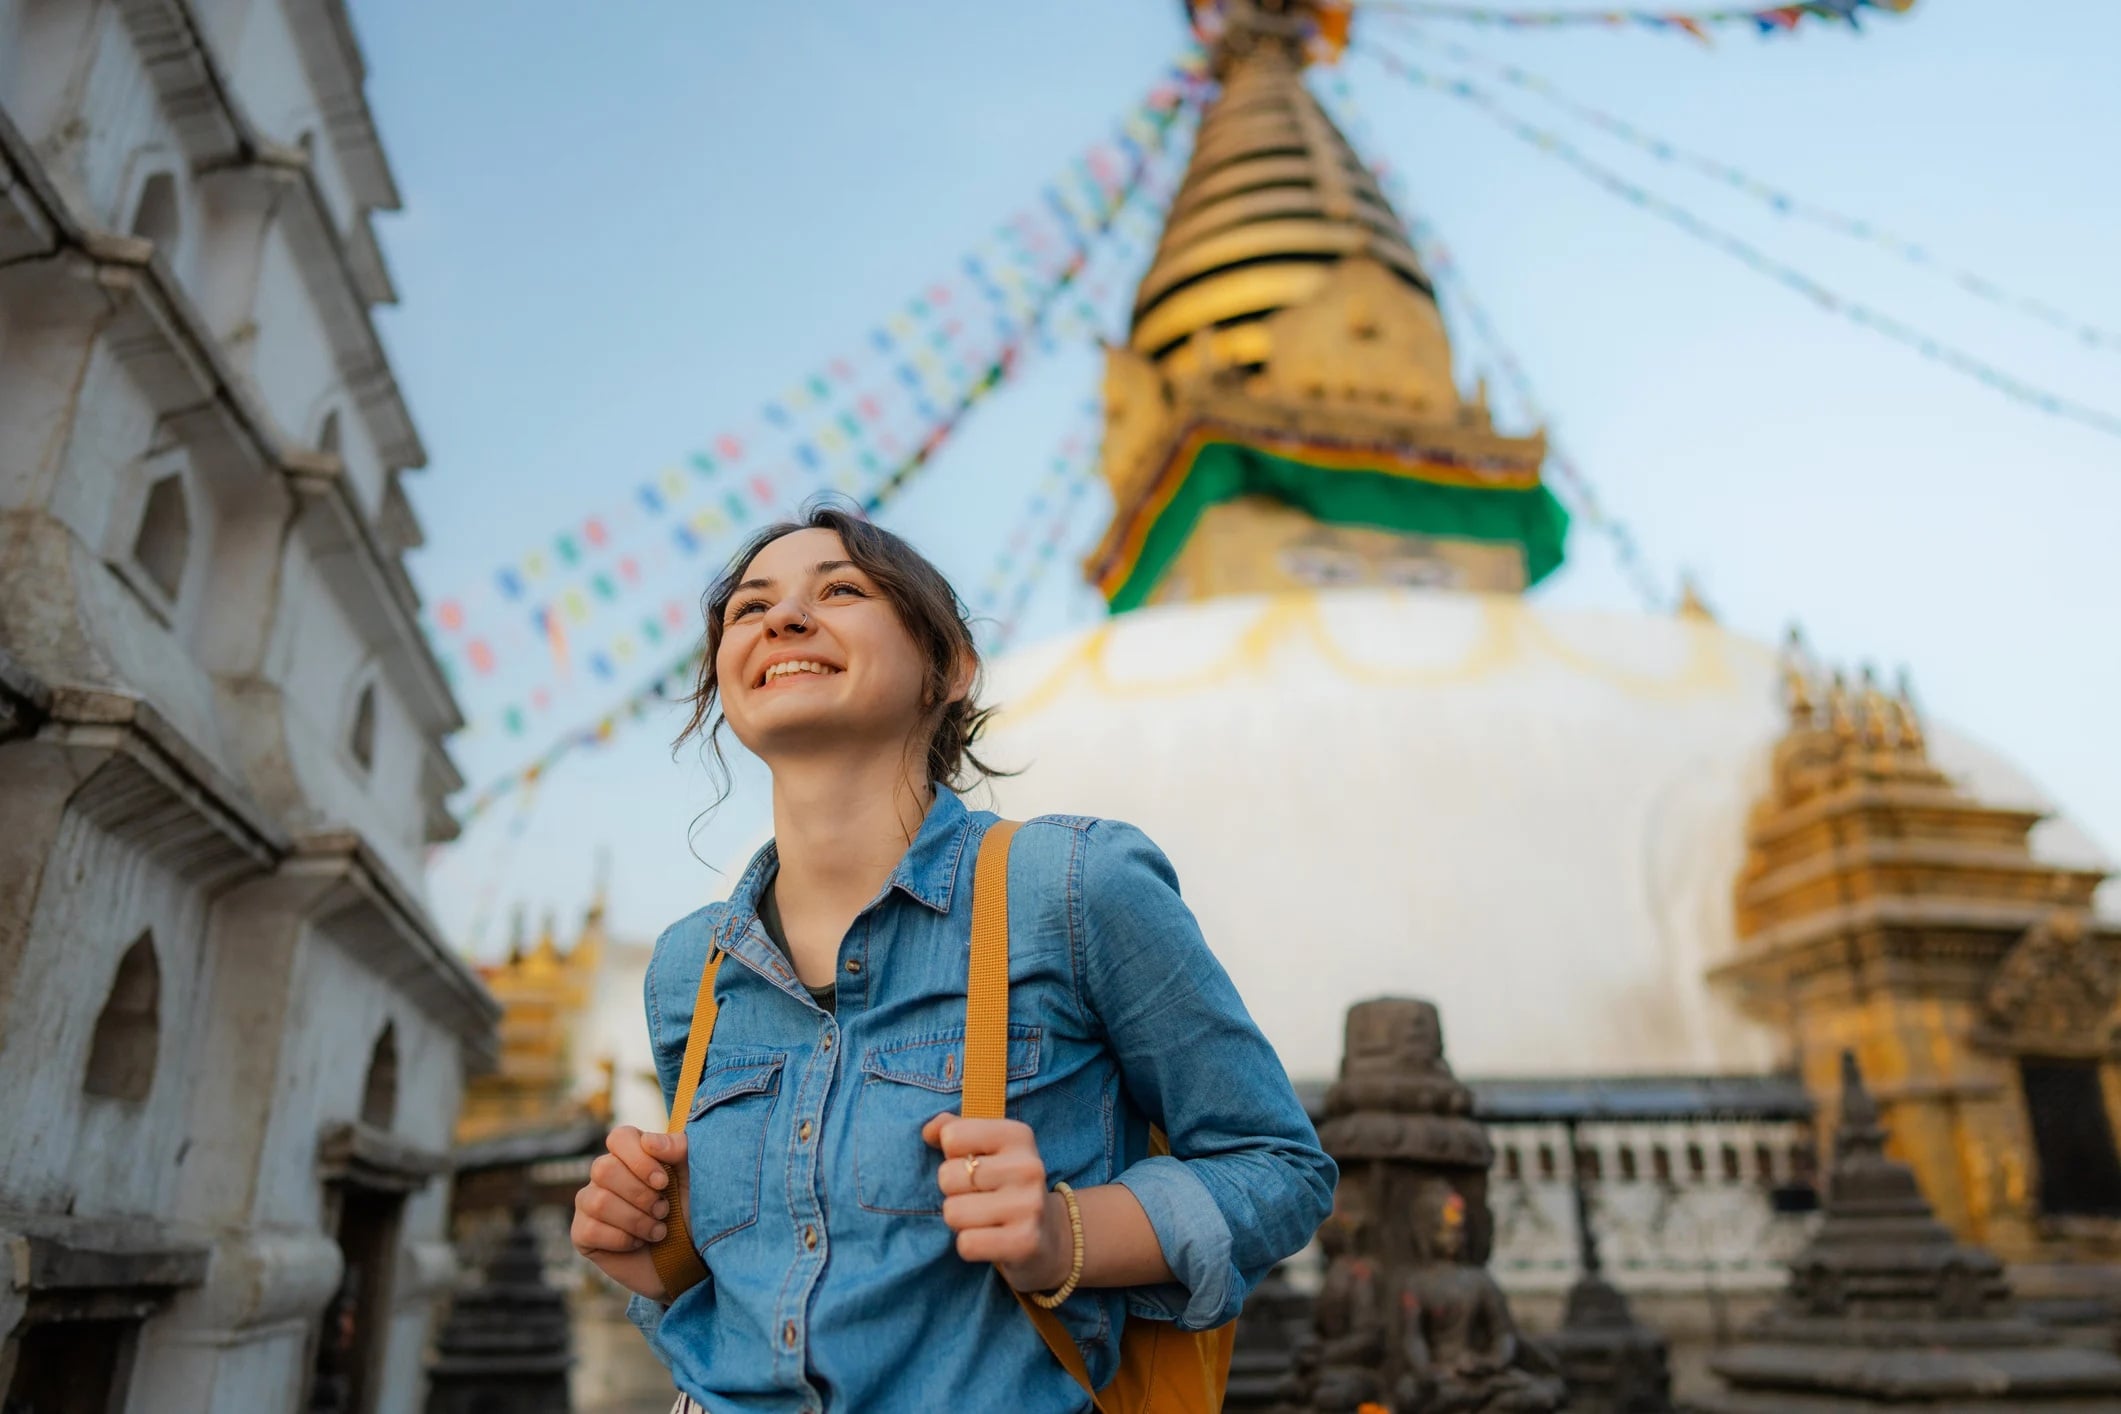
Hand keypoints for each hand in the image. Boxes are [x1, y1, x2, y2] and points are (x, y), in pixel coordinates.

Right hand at [571, 1125, 685, 1299]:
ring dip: (636, 1220)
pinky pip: (591, 1230)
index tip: (663, 1182)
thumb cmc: (692, 1212)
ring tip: (658, 1230)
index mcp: (631, 1155)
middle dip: (640, 1195)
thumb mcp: (695, 1177)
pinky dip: (622, 1240)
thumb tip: (649, 1142)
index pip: (619, 1137)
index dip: (639, 1159)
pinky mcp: (583, 1233)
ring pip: (598, 1201)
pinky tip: (637, 1243)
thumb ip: (679, 1149)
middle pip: (604, 1169)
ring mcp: (590, 1203)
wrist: (689, 1260)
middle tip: (663, 1210)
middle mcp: (605, 1175)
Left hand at [922, 1112, 1068, 1292]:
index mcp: (1018, 1135)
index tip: (975, 1165)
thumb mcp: (987, 1148)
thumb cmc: (1005, 1184)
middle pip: (947, 1176)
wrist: (1050, 1234)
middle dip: (954, 1192)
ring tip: (984, 1219)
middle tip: (979, 1198)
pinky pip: (967, 1244)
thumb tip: (928, 1131)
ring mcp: (1029, 1205)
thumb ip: (955, 1129)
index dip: (953, 1155)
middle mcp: (1028, 1166)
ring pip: (952, 1212)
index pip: (952, 1136)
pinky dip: (970, 1246)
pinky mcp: (1025, 1241)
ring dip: (960, 1221)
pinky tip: (990, 1240)